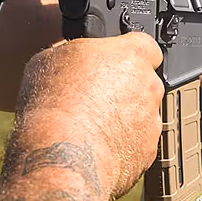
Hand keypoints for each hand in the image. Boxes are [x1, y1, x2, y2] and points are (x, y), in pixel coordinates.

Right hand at [15, 33, 165, 197]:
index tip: (112, 63)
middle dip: (124, 89)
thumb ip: (73, 53)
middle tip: (94, 98)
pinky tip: (95, 146)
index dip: (127, 55)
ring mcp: (151, 121)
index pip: (145, 46)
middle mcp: (149, 86)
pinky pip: (136, 144)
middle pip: (144, 82)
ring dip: (123, 118)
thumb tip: (70, 58)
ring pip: (142, 115)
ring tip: (90, 126)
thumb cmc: (54, 104)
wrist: (62, 154)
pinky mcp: (147, 152)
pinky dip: (121, 145)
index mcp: (131, 55)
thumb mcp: (49, 58)